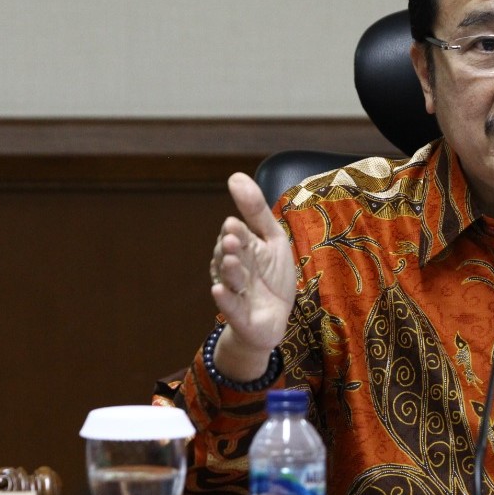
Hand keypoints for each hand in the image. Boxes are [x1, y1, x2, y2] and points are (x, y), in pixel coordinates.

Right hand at [207, 173, 295, 379]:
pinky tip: (218, 291)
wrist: (275, 318)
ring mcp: (237, 293)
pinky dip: (225, 300)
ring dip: (230, 271)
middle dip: (231, 249)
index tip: (233, 223)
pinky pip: (231, 308)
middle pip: (231, 256)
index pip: (237, 235)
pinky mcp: (241, 317)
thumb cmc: (272, 276)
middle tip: (232, 240)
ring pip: (230, 280)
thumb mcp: (273, 239)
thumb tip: (235, 176)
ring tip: (229, 261)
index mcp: (244, 249)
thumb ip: (256, 210)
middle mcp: (236, 269)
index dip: (236, 231)